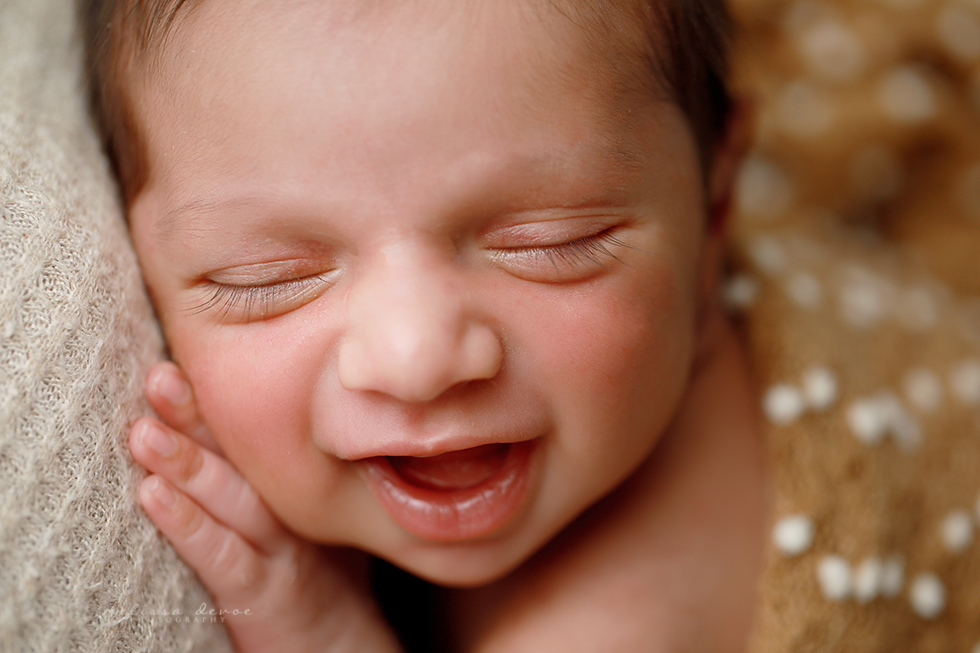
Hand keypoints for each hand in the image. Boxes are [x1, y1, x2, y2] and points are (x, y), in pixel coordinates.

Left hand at [130, 362, 402, 652]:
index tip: (174, 361)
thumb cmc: (320, 580)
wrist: (346, 647)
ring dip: (186, 461)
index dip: (212, 401)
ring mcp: (280, 551)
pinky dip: (189, 526)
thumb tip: (255, 428)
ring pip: (231, 498)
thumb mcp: (306, 518)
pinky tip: (153, 497)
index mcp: (292, 488)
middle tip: (157, 376)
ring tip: (143, 430)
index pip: (249, 438)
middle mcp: (288, 511)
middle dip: (195, 414)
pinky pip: (224, 557)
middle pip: (240, 456)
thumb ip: (278, 476)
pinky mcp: (266, 594)